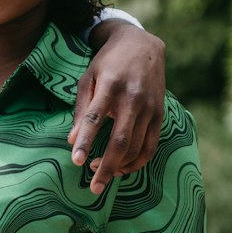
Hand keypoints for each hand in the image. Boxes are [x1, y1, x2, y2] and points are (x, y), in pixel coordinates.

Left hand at [69, 25, 165, 193]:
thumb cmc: (108, 63)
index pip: (95, 118)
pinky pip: (151, 146)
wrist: (142, 45)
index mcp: (110, 85)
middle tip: (93, 187)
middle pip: (120, 140)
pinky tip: (122, 169)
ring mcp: (150, 107)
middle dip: (106, 166)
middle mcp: (133, 98)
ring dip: (119, 166)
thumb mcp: (88, 77)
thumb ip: (81, 108)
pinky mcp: (160, 114)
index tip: (76, 160)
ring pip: (137, 147)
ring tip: (101, 174)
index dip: (85, 141)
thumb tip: (71, 140)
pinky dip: (138, 162)